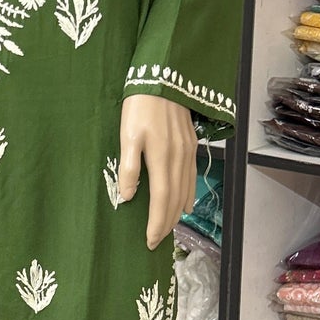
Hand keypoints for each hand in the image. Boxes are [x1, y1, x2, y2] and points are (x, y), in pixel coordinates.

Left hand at [116, 94, 193, 249]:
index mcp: (161, 159)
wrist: (162, 78)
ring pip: (185, 190)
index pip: (160, 200)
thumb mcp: (127, 136)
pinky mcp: (190, 144)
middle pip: (175, 200)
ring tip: (169, 229)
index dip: (156, 223)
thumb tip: (129, 196)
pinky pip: (191, 176)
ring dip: (177, 212)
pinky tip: (185, 203)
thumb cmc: (140, 106)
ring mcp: (187, 152)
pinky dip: (188, 194)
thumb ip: (129, 168)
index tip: (149, 241)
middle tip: (157, 241)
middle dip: (166, 223)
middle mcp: (179, 159)